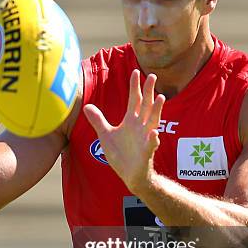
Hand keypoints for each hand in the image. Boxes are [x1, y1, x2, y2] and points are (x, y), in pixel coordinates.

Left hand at [84, 69, 164, 192]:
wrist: (129, 175)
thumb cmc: (120, 155)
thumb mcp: (106, 136)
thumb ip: (98, 121)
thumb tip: (86, 106)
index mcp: (131, 121)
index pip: (134, 100)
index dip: (135, 87)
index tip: (136, 72)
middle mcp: (140, 127)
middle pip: (146, 106)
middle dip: (149, 92)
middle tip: (152, 76)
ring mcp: (145, 139)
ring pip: (153, 121)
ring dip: (157, 110)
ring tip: (161, 98)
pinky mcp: (147, 152)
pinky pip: (151, 145)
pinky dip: (153, 140)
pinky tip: (154, 134)